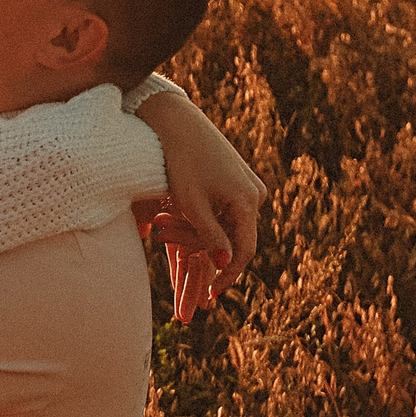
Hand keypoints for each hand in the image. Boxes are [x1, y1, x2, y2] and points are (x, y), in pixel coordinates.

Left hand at [135, 92, 267, 307]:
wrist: (175, 122)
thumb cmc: (178, 162)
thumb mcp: (190, 204)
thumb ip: (209, 235)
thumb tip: (226, 262)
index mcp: (247, 200)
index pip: (244, 250)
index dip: (227, 275)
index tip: (210, 294)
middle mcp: (254, 194)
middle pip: (233, 237)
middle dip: (200, 247)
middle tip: (168, 247)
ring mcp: (247, 185)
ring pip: (225, 224)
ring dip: (194, 231)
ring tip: (161, 223)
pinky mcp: (235, 179)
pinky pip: (222, 209)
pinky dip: (200, 217)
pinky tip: (174, 215)